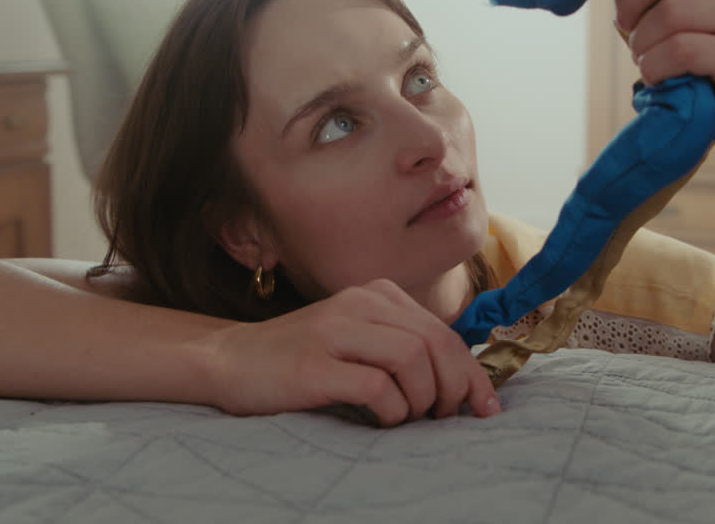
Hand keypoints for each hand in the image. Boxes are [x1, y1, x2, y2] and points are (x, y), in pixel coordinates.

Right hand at [204, 279, 499, 425]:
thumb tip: (459, 382)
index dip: (471, 372)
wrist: (230, 360)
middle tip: (446, 417)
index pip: (443, 332)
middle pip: (435, 342)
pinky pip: (376, 386)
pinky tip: (383, 419)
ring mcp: (335, 331)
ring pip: (412, 358)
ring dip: (422, 398)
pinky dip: (391, 409)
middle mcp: (359, 303)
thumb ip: (401, 347)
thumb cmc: (302, 358)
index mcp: (376, 294)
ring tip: (409, 417)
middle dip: (454, 386)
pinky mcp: (314, 364)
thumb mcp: (357, 338)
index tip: (484, 406)